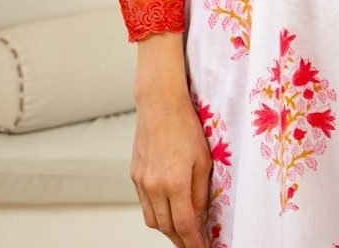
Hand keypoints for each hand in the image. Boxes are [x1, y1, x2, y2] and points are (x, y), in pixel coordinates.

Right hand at [131, 82, 212, 247]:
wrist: (159, 104)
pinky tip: (167, 208)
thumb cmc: (185, 126)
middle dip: (180, 240)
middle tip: (194, 243)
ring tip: (181, 230)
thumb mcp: (204, 158)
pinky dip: (156, 212)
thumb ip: (201, 190)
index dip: (194, 242)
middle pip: (166, 227)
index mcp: (174, 183)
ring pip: (152, 219)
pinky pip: (144, 203)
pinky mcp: (134, 174)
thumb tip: (199, 213)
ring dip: (167, 229)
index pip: (184, 225)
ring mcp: (141, 181)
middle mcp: (154, 186)